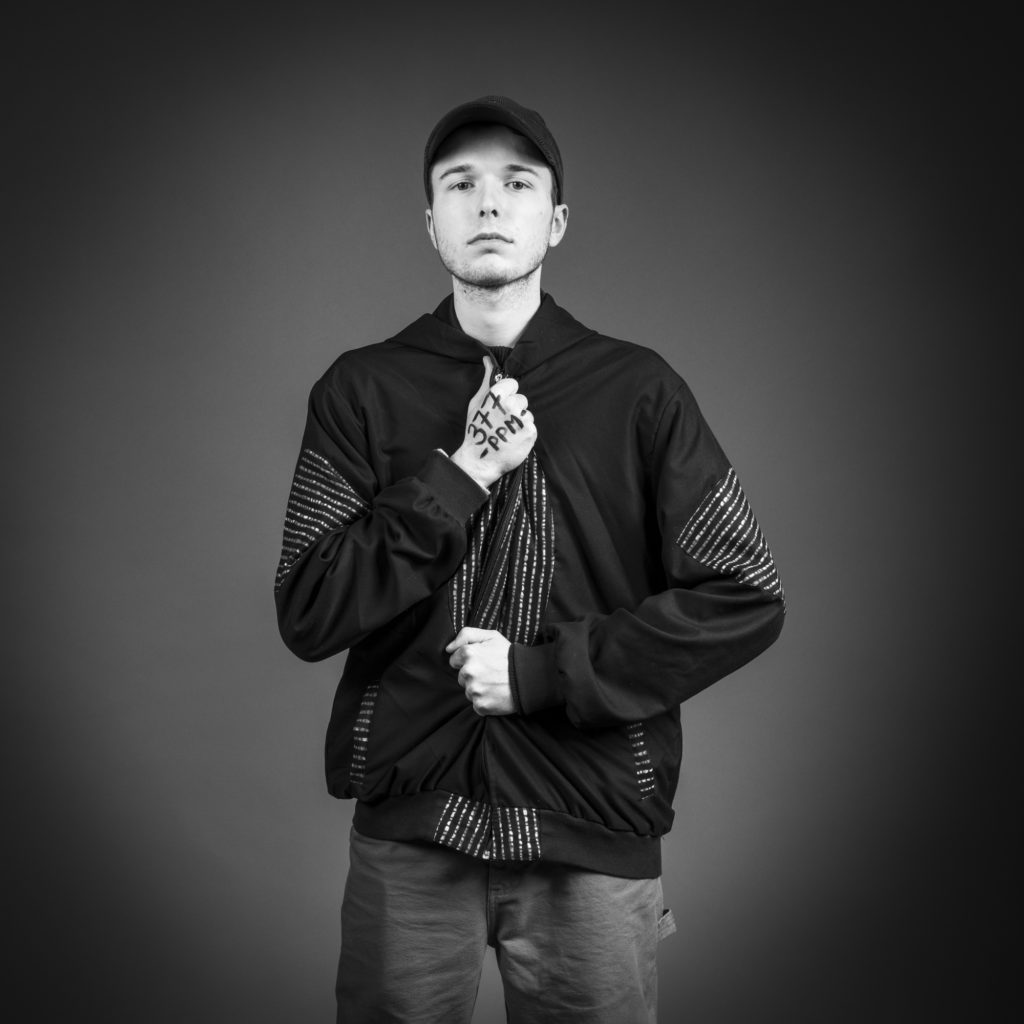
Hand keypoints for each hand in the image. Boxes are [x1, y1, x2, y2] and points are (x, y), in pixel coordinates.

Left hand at [446, 627, 514, 715]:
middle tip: (491, 673)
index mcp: (468, 653)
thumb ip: (466, 635)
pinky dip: (485, 701)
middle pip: (461, 677)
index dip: (467, 661)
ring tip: (495, 684)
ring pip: (469, 691)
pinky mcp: (480, 705)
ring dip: (479, 689)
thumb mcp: (491, 636)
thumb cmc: (510, 656)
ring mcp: (474, 690)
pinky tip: (496, 694)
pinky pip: (476, 704)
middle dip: (473, 675)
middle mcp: (468, 672)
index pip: (455, 660)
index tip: (482, 662)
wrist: (530, 677)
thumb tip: (448, 649)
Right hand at [450, 355, 536, 489]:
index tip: (500, 406)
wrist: (480, 460)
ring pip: (528, 414)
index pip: (513, 384)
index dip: (507, 395)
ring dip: (520, 422)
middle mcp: (510, 405)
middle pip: (522, 399)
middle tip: (502, 423)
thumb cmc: (476, 429)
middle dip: (514, 409)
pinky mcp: (530, 432)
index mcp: (497, 395)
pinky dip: (525, 434)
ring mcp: (521, 419)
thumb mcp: (477, 402)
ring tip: (507, 433)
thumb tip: (488, 360)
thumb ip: (486, 380)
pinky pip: (532, 427)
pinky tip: (513, 440)